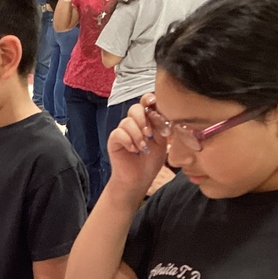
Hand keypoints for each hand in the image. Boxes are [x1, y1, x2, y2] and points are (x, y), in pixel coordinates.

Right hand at [105, 92, 167, 207]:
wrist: (139, 179)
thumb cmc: (150, 161)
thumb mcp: (162, 142)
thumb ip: (161, 126)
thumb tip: (163, 112)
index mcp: (147, 121)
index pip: (146, 102)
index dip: (149, 99)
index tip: (154, 102)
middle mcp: (134, 124)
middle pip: (135, 108)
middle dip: (143, 119)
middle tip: (149, 134)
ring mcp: (123, 131)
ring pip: (127, 122)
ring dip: (137, 134)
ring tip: (143, 148)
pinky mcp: (114, 140)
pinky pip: (118, 133)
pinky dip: (128, 141)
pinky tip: (134, 150)